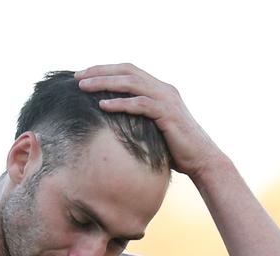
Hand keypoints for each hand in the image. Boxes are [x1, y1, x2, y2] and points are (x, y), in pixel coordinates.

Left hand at [75, 63, 220, 177]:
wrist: (201, 160)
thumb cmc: (175, 151)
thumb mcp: (152, 131)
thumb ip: (137, 123)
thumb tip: (112, 130)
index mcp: (159, 90)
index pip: (128, 72)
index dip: (105, 70)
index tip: (83, 76)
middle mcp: (163, 89)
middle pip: (127, 71)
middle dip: (100, 71)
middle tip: (77, 77)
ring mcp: (166, 100)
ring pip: (131, 83)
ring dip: (105, 83)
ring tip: (84, 87)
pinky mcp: (167, 114)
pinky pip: (141, 104)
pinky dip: (121, 103)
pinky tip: (103, 105)